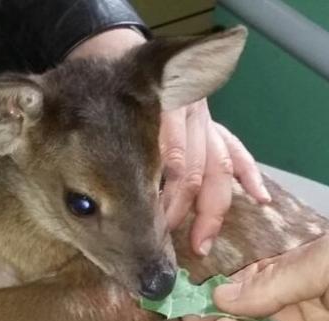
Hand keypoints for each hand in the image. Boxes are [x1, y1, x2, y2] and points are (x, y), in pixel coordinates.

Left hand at [67, 30, 270, 255]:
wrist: (111, 62)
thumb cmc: (88, 107)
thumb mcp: (68, 129)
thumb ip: (68, 163)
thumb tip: (79, 207)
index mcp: (146, 107)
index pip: (164, 163)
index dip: (158, 206)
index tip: (146, 238)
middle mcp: (180, 110)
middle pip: (188, 171)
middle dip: (176, 215)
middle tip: (164, 249)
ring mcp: (199, 118)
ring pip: (215, 167)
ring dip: (210, 211)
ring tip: (202, 243)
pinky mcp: (211, 124)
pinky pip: (236, 150)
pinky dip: (250, 174)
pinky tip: (260, 198)